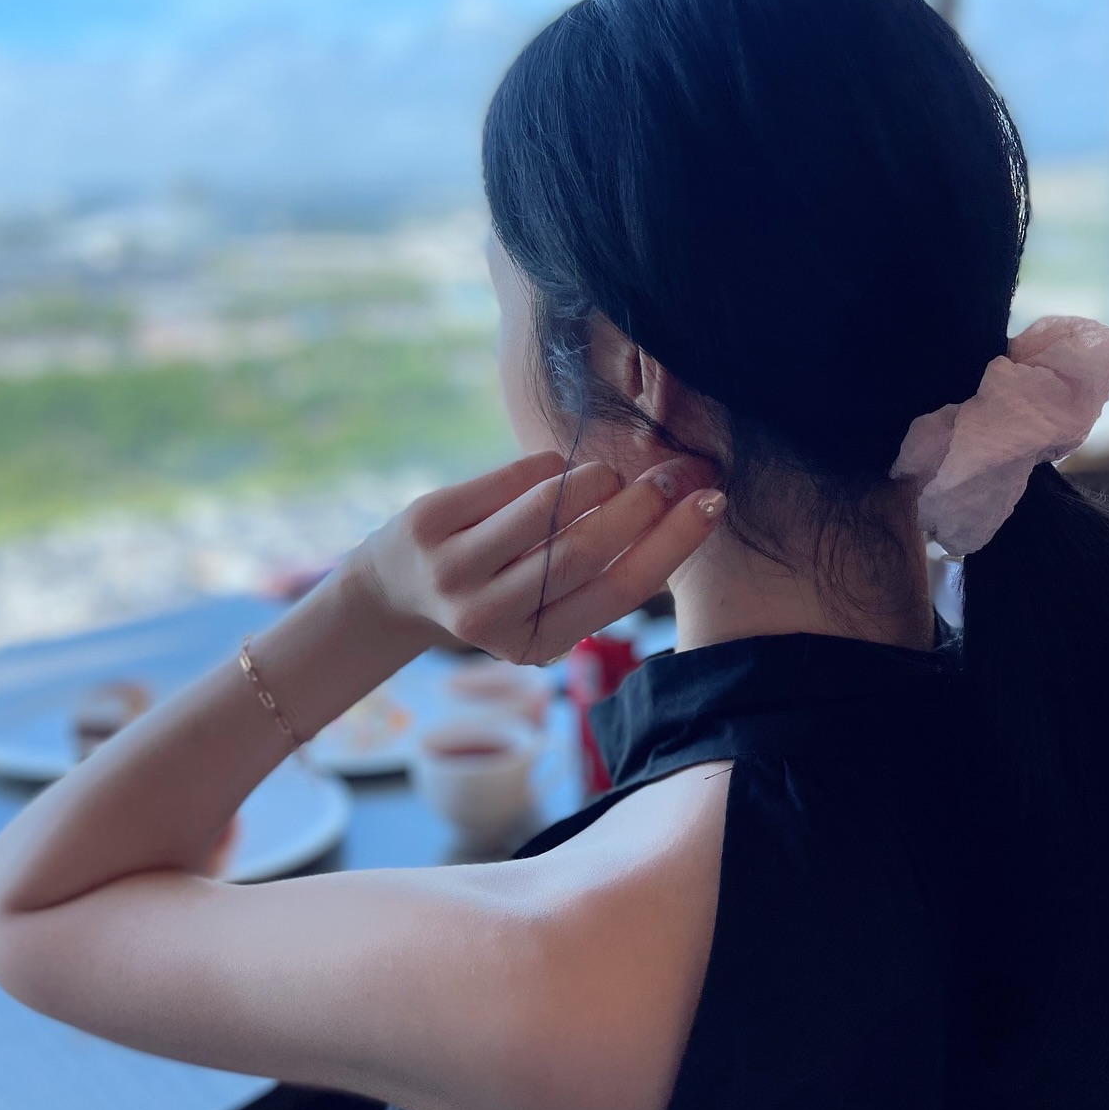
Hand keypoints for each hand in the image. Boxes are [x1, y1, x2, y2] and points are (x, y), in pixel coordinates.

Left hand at [350, 449, 724, 665]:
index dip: (673, 543)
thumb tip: (688, 503)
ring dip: (597, 479)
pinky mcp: (431, 524)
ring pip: (549, 507)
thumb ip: (600, 570)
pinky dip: (552, 465)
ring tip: (610, 475)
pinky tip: (559, 470)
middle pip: (585, 550)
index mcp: (535, 644)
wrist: (396, 587)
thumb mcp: (545, 603)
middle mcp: (492, 619)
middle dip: (641, 504)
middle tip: (674, 473)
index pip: (618, 591)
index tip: (712, 501)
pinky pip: (514, 479)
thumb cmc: (497, 586)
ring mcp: (455, 571)